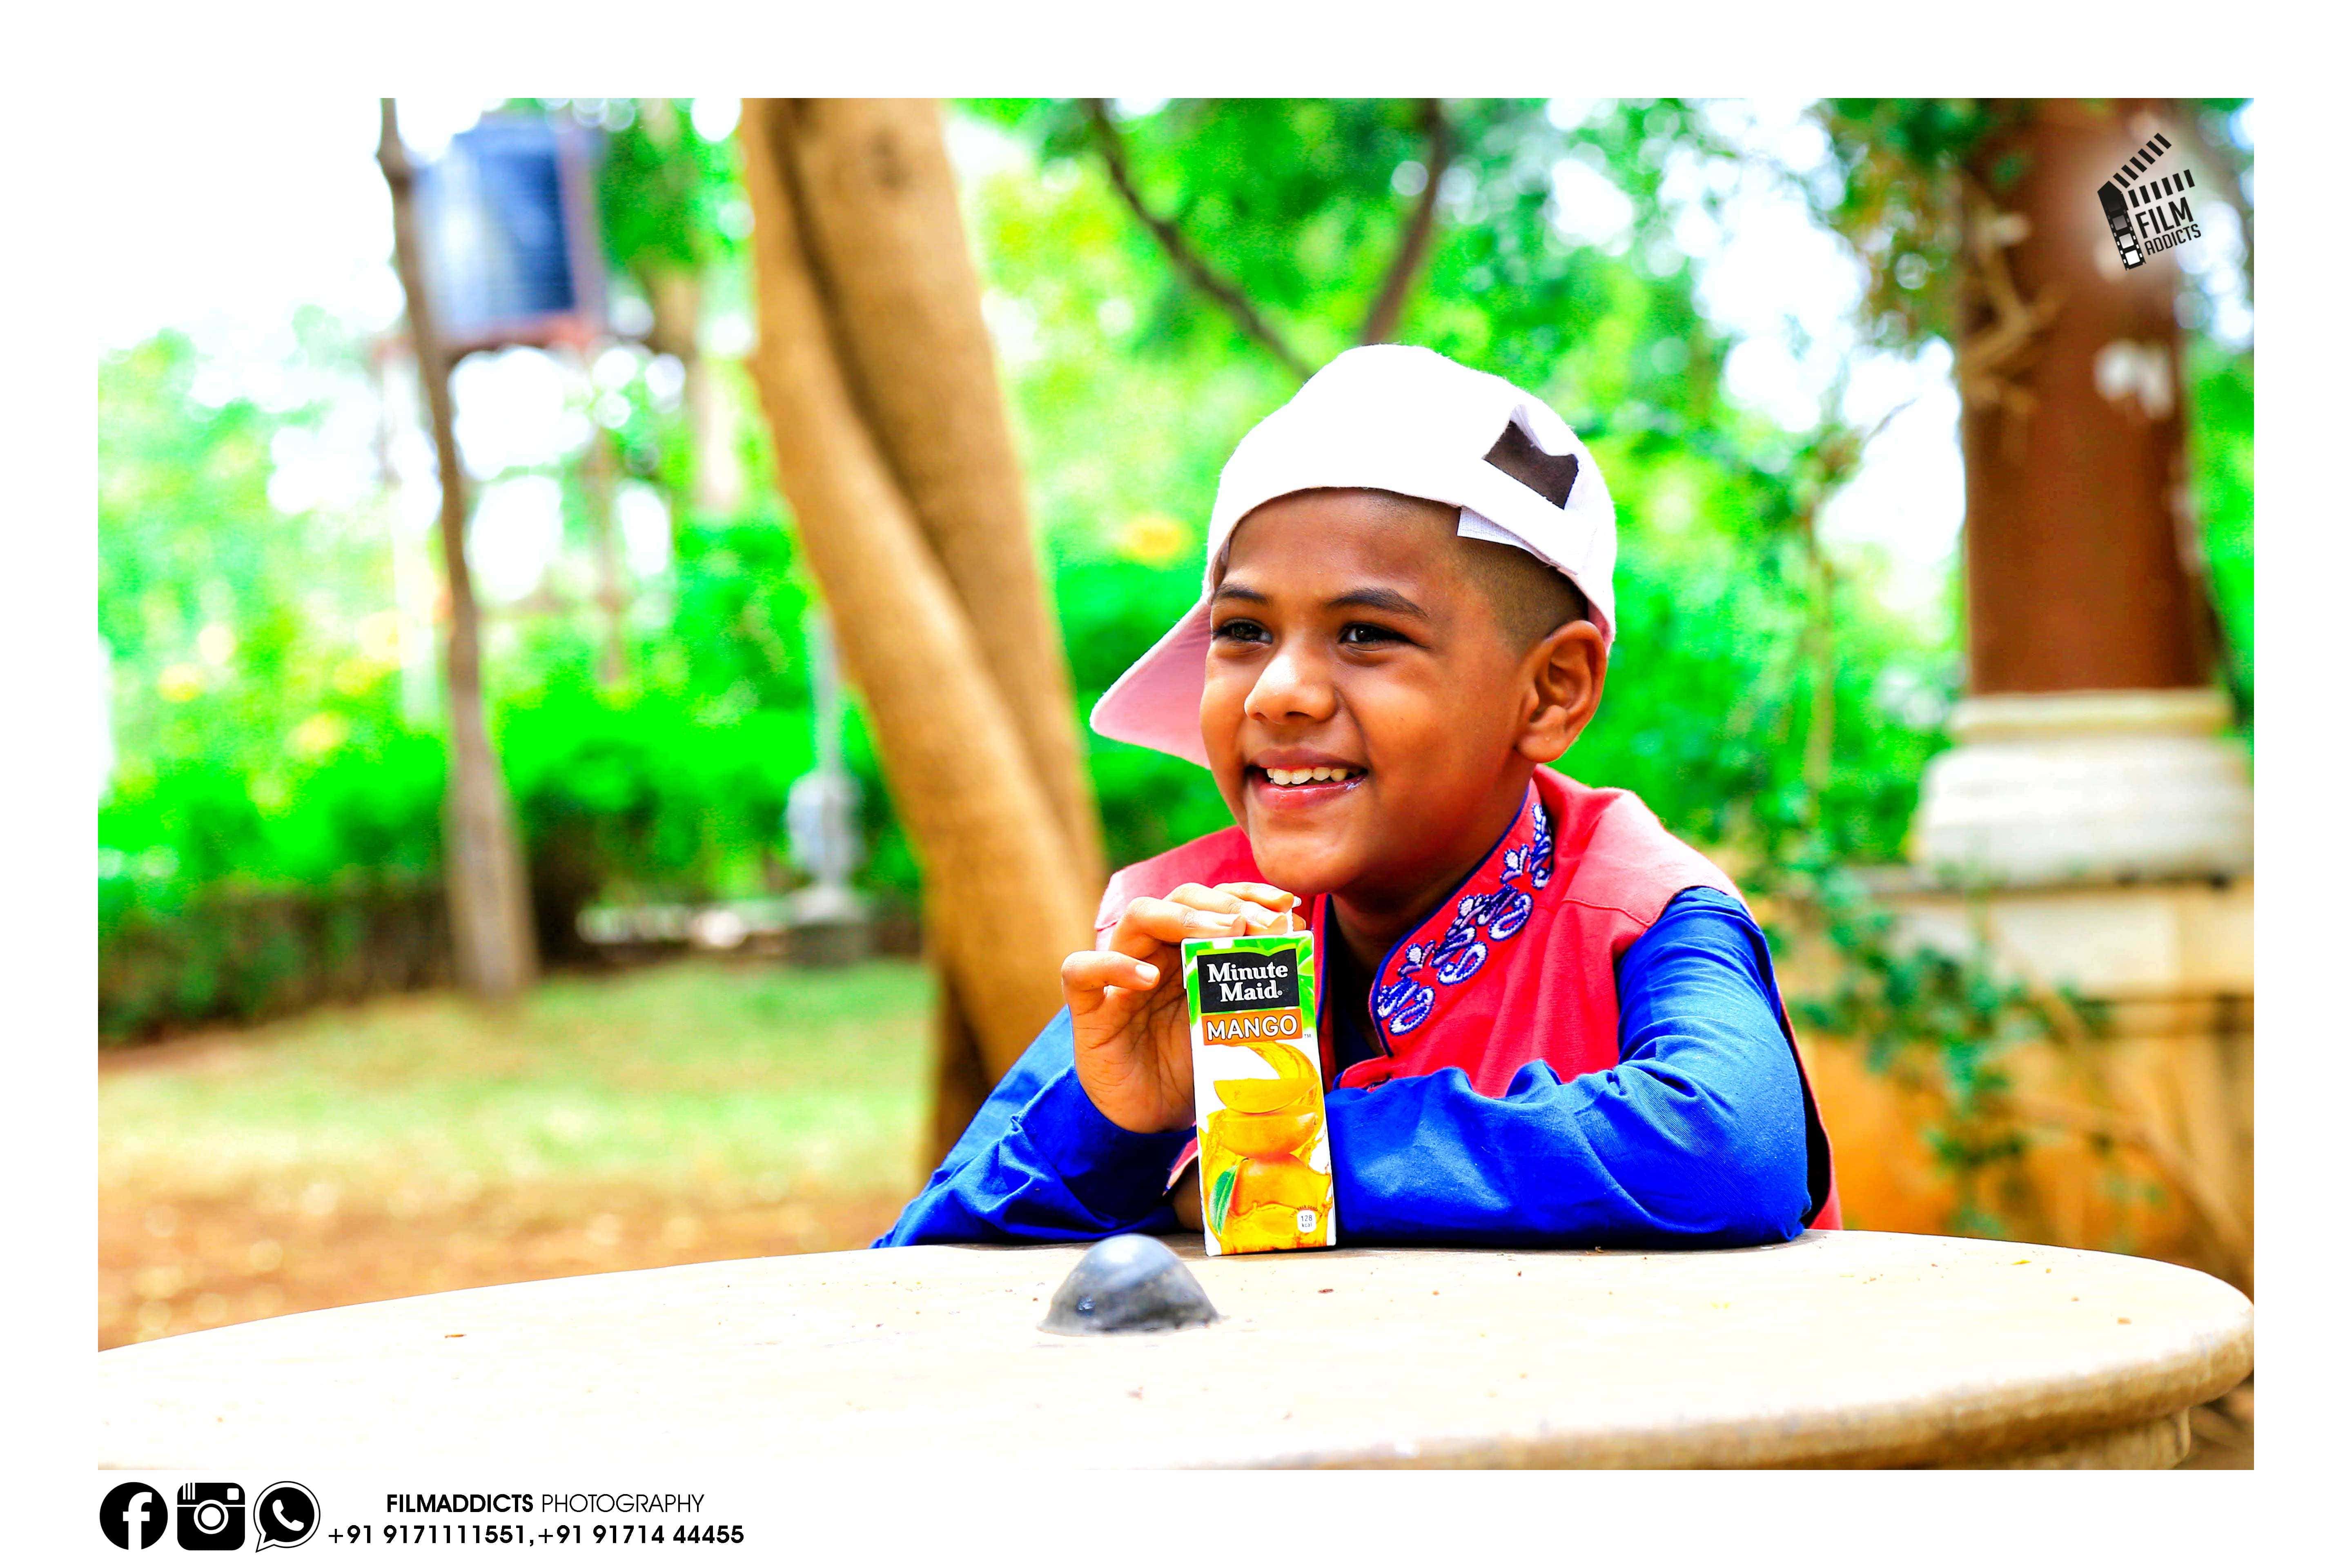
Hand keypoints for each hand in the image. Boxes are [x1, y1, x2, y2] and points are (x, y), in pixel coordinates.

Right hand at [1060, 882, 1298, 1134]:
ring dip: (1182, 918)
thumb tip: (1295, 939)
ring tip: (1219, 935)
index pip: (1216, 901)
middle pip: (1180, 897)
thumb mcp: (1234, 1025)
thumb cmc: (1194, 1066)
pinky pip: (1081, 970)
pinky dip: (1112, 965)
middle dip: (1221, 904)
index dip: (1249, 894)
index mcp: (1191, 951)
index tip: (1287, 906)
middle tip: (1250, 925)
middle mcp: (1156, 953)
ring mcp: (1119, 977)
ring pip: (1138, 917)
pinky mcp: (1089, 1010)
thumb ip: (1258, 987)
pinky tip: (1146, 979)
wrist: (1153, 1118)